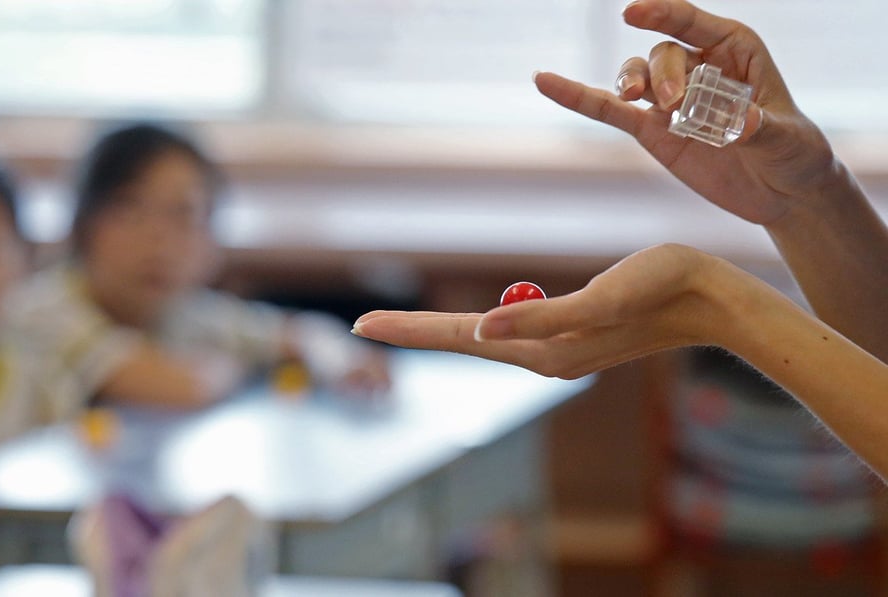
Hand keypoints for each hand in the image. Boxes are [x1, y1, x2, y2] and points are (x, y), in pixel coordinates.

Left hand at [353, 244, 732, 378]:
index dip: (410, 329)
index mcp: (544, 350)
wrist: (713, 299)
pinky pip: (510, 328)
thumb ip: (541, 318)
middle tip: (360, 324)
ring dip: (439, 332)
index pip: (461, 338)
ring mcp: (555, 346)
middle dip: (412, 332)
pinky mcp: (571, 331)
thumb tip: (484, 332)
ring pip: (482, 337)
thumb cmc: (664, 289)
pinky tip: (470, 326)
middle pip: (462, 340)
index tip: (360, 324)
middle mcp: (543, 355)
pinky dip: (478, 325)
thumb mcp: (602, 298)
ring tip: (396, 324)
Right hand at [534, 0, 836, 224]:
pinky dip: (577, 97)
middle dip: (662, 75)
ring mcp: (670, 99)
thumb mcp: (785, 139)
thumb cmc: (793, 153)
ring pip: (635, 77)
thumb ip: (757, 128)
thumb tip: (735, 123)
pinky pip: (608, 110)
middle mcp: (697, 66)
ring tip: (636, 100)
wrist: (782, 192)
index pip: (691, 22)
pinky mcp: (652, 131)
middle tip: (674, 106)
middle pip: (662, 55)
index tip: (632, 12)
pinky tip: (545, 81)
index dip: (662, 13)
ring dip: (630, 84)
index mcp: (734, 50)